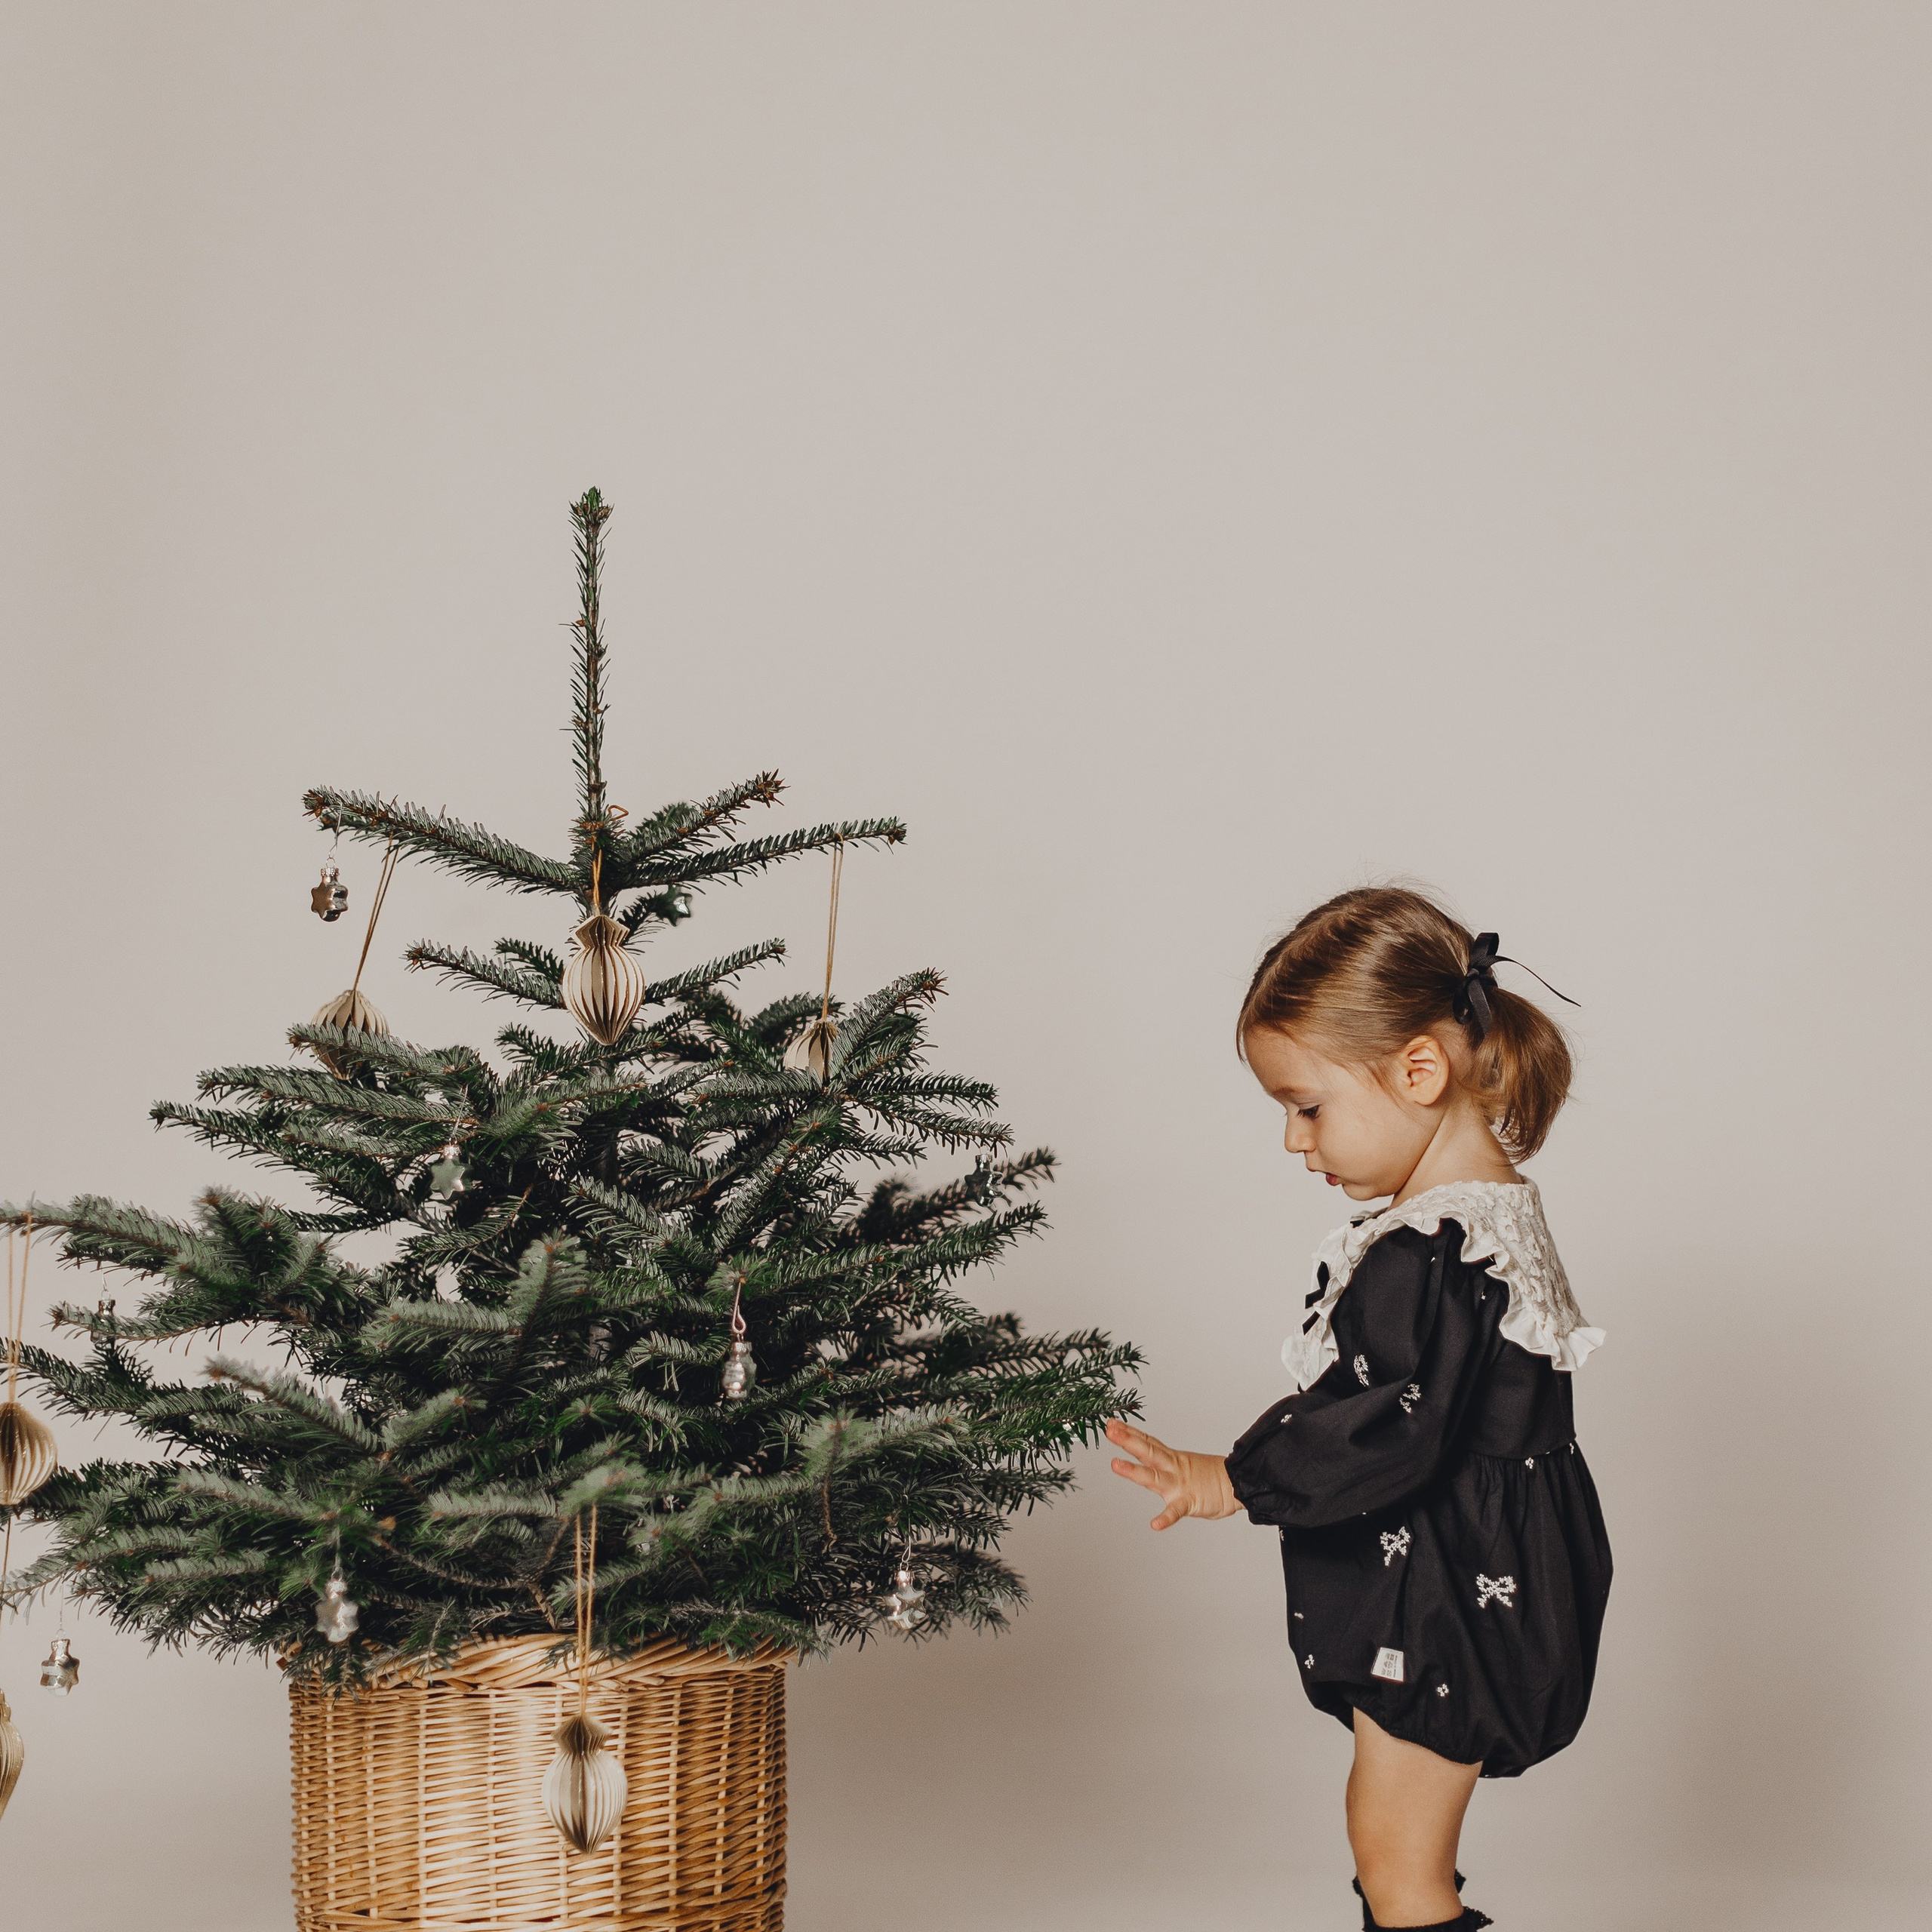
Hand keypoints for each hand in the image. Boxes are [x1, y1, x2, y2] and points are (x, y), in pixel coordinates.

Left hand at [1104, 1418, 1240, 1530]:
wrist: (1238, 1484)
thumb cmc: (1211, 1477)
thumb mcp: (1184, 1463)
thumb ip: (1165, 1461)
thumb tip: (1149, 1452)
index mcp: (1172, 1458)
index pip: (1147, 1442)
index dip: (1129, 1432)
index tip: (1111, 1422)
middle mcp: (1172, 1468)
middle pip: (1146, 1451)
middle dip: (1127, 1440)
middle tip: (1110, 1430)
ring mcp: (1179, 1484)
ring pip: (1153, 1476)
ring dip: (1133, 1471)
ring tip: (1115, 1464)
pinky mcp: (1189, 1502)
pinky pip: (1175, 1512)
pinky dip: (1165, 1519)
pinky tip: (1155, 1525)